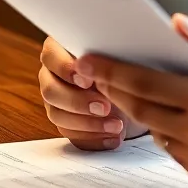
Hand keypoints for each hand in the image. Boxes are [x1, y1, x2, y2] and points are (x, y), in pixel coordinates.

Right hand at [38, 36, 147, 150]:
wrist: (136, 83)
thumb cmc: (127, 58)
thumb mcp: (121, 52)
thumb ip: (107, 56)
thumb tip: (107, 66)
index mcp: (60, 48)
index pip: (50, 56)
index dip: (66, 69)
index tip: (88, 80)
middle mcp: (52, 74)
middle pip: (50, 91)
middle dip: (79, 102)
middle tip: (105, 107)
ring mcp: (56, 99)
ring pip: (58, 116)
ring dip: (88, 124)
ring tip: (117, 126)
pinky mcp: (66, 121)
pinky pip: (71, 135)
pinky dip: (93, 138)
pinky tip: (113, 139)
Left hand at [73, 16, 187, 187]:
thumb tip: (179, 22)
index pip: (147, 83)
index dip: (114, 70)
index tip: (91, 59)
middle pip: (140, 110)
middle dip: (115, 89)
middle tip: (97, 72)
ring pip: (153, 131)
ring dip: (139, 110)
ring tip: (129, 89)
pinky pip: (172, 150)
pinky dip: (164, 130)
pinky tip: (169, 113)